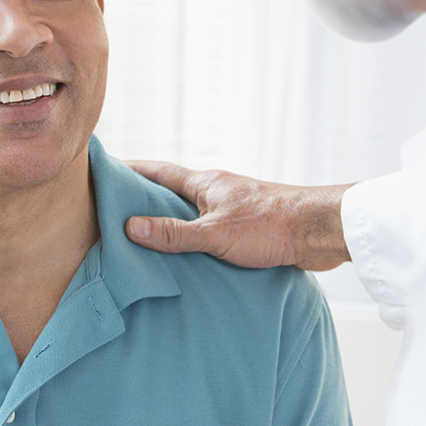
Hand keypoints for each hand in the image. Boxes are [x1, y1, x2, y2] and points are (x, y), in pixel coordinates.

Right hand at [124, 160, 352, 270]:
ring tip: (146, 239)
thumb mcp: (214, 233)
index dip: (132, 169)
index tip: (106, 167)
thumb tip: (131, 227)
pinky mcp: (250, 228)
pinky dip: (195, 240)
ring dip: (172, 222)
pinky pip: (211, 231)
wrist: (319, 231)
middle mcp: (218, 191)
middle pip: (174, 191)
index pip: (159, 172)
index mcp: (205, 183)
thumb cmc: (271, 225)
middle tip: (116, 208)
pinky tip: (189, 258)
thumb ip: (174, 234)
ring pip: (194, 213)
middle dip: (147, 198)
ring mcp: (234, 209)